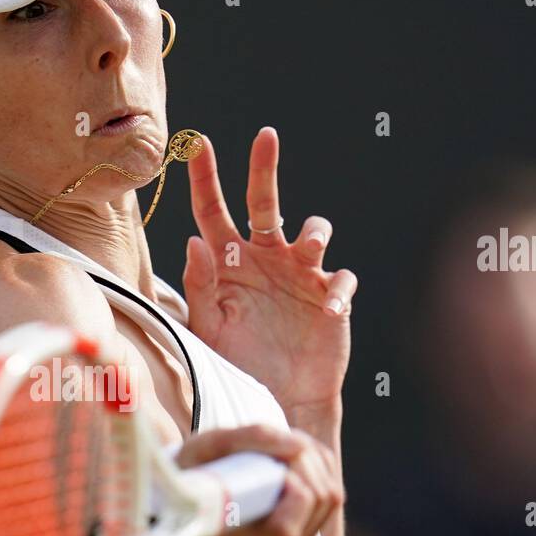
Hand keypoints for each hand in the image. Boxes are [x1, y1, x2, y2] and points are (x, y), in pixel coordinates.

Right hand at [175, 423, 343, 535]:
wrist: (192, 492)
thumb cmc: (195, 469)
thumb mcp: (209, 446)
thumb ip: (251, 439)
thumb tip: (299, 445)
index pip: (286, 529)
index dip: (290, 486)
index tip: (270, 460)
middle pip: (318, 503)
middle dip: (304, 462)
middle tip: (274, 444)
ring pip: (331, 496)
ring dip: (313, 460)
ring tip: (280, 447)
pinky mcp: (310, 529)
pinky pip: (333, 492)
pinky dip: (319, 465)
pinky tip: (292, 455)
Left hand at [181, 128, 356, 416]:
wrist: (277, 399)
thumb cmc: (238, 361)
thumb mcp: (209, 326)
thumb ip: (200, 285)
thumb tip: (194, 241)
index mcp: (229, 261)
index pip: (214, 213)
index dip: (206, 179)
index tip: (198, 145)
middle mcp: (266, 259)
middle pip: (265, 204)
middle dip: (265, 169)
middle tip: (266, 137)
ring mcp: (300, 275)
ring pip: (313, 233)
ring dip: (314, 232)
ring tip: (311, 243)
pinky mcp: (330, 296)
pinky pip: (341, 280)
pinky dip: (338, 291)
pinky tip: (329, 310)